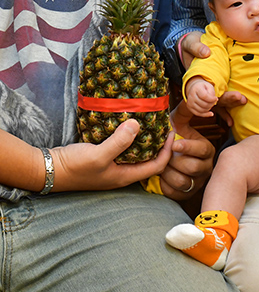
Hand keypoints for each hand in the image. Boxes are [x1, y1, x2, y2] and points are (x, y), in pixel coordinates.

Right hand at [49, 119, 172, 191]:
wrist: (46, 169)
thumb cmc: (73, 167)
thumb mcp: (98, 154)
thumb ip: (119, 141)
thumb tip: (138, 125)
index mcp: (126, 176)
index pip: (158, 165)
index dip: (168, 150)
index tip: (171, 132)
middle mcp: (122, 173)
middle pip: (150, 160)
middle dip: (160, 144)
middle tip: (163, 126)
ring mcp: (112, 167)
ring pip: (136, 153)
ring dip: (145, 140)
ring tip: (150, 123)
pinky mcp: (103, 158)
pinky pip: (123, 148)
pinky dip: (129, 137)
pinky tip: (128, 125)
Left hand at [159, 102, 215, 199]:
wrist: (162, 157)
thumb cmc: (172, 136)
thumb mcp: (179, 121)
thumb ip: (187, 108)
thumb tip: (196, 93)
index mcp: (206, 150)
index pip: (202, 150)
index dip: (188, 147)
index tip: (174, 143)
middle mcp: (205, 167)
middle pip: (193, 167)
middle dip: (174, 160)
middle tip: (162, 154)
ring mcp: (196, 182)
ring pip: (183, 181)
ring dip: (167, 172)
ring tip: (159, 165)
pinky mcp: (185, 194)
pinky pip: (174, 192)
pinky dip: (164, 184)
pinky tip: (159, 176)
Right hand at [180, 32, 246, 124]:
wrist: (194, 45)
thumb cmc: (191, 45)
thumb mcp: (191, 43)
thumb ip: (197, 47)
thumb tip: (206, 52)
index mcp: (195, 79)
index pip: (201, 91)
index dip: (208, 97)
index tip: (215, 98)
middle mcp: (202, 88)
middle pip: (213, 99)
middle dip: (227, 99)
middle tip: (240, 97)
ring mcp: (210, 90)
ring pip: (219, 102)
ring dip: (231, 103)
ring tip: (243, 101)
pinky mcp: (217, 87)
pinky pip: (222, 100)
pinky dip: (226, 113)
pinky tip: (230, 122)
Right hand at [185, 78, 217, 117]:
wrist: (194, 88)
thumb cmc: (204, 87)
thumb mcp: (209, 86)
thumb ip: (212, 93)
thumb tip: (213, 101)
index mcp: (196, 88)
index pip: (205, 96)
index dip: (212, 99)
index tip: (216, 98)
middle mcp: (191, 96)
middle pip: (204, 104)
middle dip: (212, 104)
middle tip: (214, 101)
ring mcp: (189, 102)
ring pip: (202, 110)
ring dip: (209, 108)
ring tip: (211, 104)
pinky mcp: (189, 107)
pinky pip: (198, 114)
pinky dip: (206, 114)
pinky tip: (211, 113)